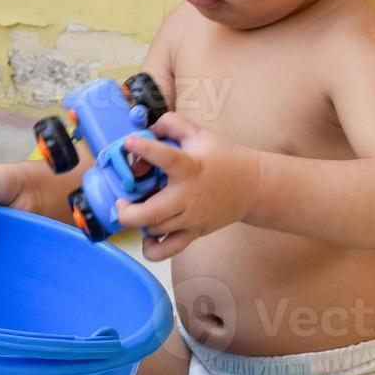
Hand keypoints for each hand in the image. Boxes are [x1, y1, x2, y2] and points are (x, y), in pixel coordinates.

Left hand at [116, 112, 262, 260]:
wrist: (253, 187)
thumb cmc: (223, 158)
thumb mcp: (200, 134)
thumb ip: (172, 124)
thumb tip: (148, 128)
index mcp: (189, 167)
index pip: (166, 158)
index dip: (145, 149)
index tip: (129, 142)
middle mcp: (188, 196)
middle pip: (151, 213)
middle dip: (126, 211)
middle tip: (121, 200)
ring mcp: (191, 219)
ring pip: (155, 229)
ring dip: (138, 221)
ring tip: (137, 209)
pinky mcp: (194, 233)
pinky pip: (168, 250)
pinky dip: (152, 249)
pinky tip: (147, 236)